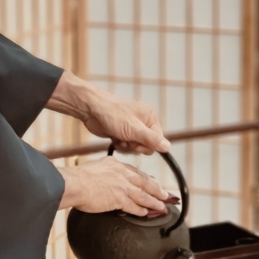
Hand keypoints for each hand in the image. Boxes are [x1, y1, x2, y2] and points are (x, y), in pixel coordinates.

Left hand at [47, 71, 169, 154]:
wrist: (90, 110)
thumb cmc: (112, 114)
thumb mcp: (134, 129)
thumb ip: (151, 139)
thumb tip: (168, 147)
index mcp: (150, 118)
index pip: (158, 140)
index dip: (147, 146)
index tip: (136, 143)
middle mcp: (143, 123)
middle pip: (147, 145)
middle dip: (135, 146)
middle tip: (126, 140)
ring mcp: (132, 128)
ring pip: (136, 148)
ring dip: (126, 147)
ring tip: (118, 137)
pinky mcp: (122, 133)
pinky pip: (127, 146)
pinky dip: (120, 145)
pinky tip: (114, 138)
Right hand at [57, 155, 168, 214]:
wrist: (74, 184)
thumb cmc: (78, 178)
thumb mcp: (95, 167)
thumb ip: (104, 172)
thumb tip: (105, 178)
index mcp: (116, 165)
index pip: (136, 173)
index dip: (147, 180)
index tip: (154, 184)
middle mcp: (122, 174)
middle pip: (145, 183)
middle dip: (158, 190)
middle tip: (166, 196)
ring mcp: (122, 186)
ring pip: (144, 195)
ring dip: (154, 202)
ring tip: (162, 207)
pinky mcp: (120, 199)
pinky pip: (135, 206)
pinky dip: (142, 210)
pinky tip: (147, 213)